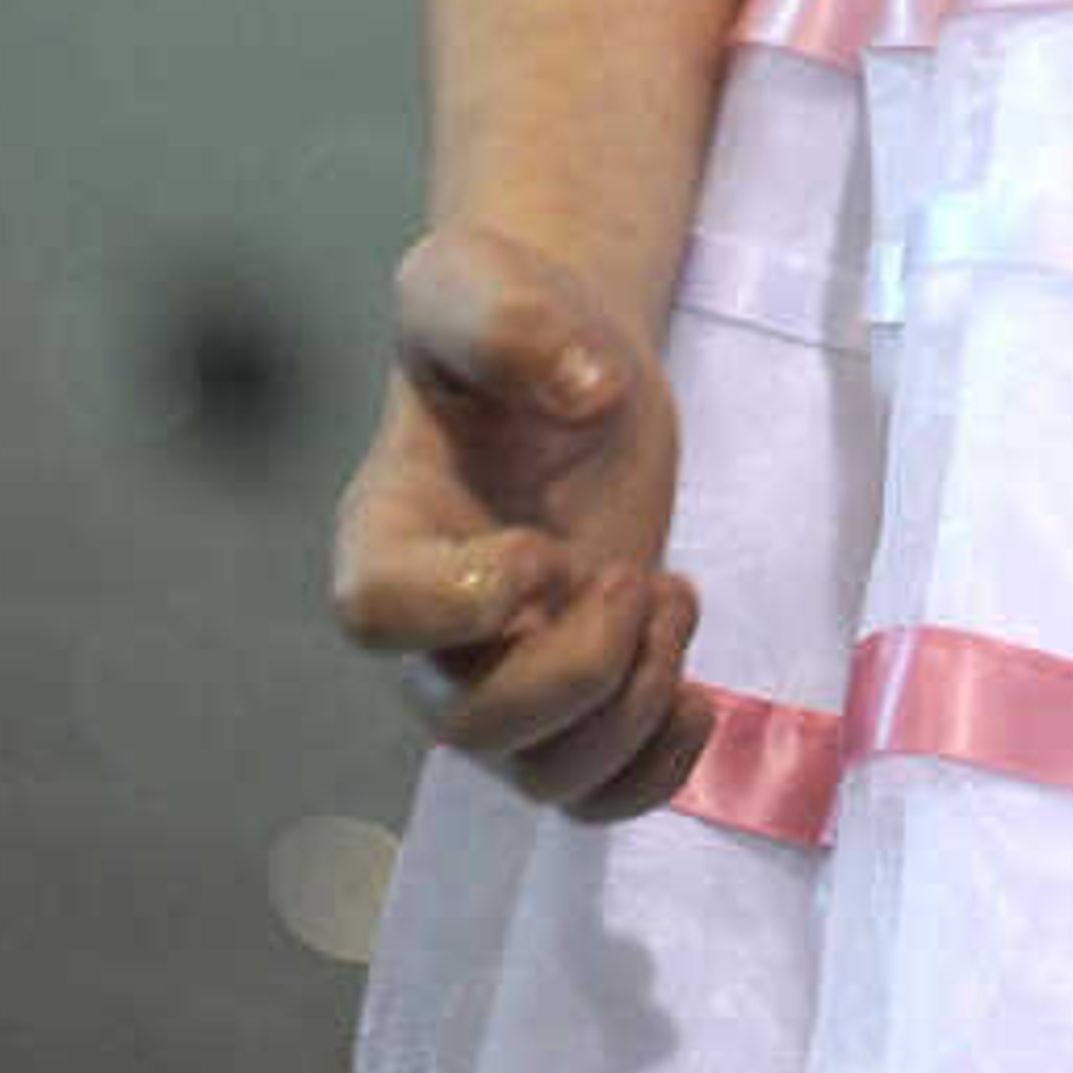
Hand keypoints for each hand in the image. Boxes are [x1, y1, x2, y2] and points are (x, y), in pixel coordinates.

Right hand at [327, 222, 710, 822]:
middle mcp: (430, 629)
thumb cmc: (501, 318)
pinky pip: (595, 795)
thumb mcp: (481, 277)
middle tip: (634, 579)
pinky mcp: (576, 691)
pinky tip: (697, 689)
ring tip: (669, 602)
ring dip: (629, 713)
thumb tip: (588, 391)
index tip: (543, 546)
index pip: (374, 615)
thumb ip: (514, 320)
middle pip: (469, 727)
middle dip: (577, 668)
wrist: (560, 356)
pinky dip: (657, 769)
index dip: (463, 602)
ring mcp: (502, 670)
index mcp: (385, 530)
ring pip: (540, 777)